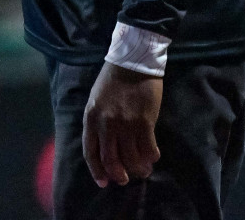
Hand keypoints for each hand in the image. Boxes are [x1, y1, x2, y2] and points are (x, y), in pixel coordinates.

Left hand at [82, 62, 162, 187]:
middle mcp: (106, 124)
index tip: (104, 182)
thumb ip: (98, 122)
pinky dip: (151, 156)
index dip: (97, 171)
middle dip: (118, 174)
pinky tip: (154, 157)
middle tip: (125, 179)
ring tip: (144, 170)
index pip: (90, 152)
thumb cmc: (112, 80)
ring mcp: (126, 123)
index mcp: (91, 118)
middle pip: (110, 159)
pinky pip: (148, 147)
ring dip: (138, 168)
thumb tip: (105, 146)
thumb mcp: (96, 101)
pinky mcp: (144, 121)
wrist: (132, 61)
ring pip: (131, 157)